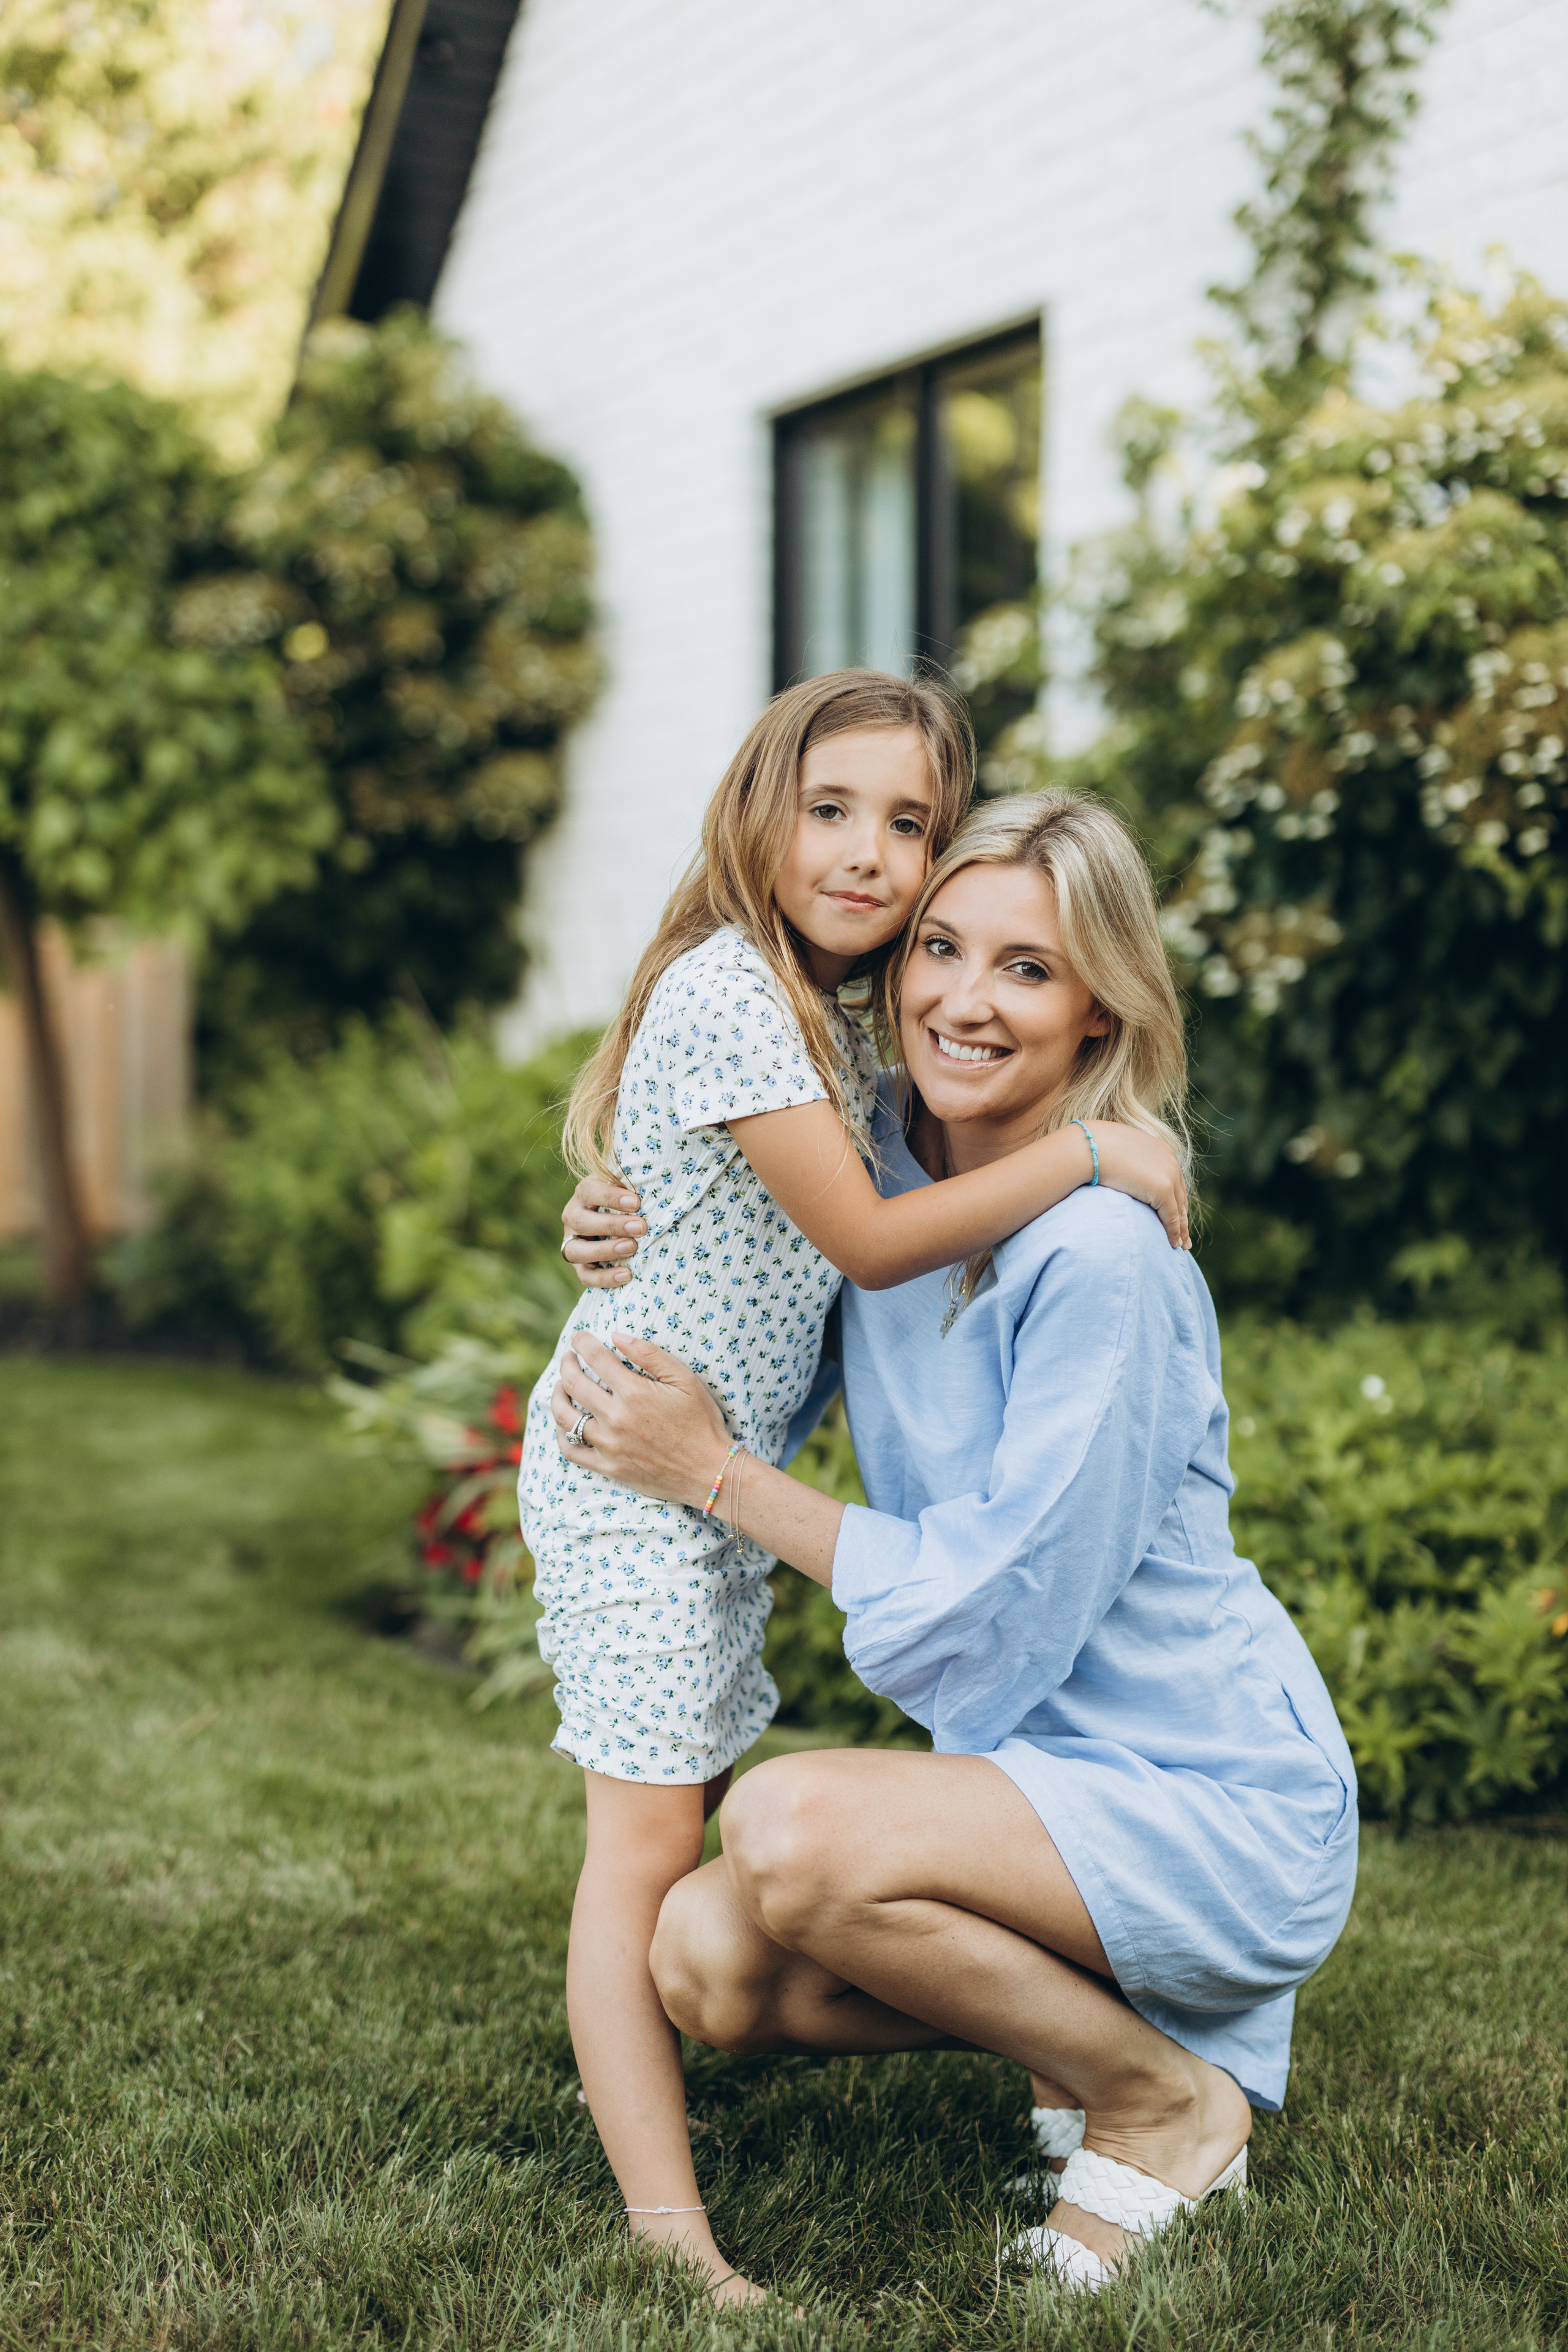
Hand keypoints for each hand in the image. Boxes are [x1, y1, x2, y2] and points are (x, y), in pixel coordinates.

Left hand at [553, 1328, 732, 1507]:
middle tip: (568, 1357)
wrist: (709, 1471)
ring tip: (560, 1386)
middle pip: (573, 1383)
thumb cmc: (702, 1422)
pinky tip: (564, 1424)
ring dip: (557, 1396)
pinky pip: (572, 1451)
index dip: (582, 1342)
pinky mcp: (608, 1467)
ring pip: (565, 1417)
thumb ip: (650, 1354)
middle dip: (566, 1363)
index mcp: (634, 1392)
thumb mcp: (685, 1380)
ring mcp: (609, 1445)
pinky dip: (561, 1435)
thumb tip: (616, 1336)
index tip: (578, 1337)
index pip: (596, 1358)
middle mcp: (616, 1418)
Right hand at [561, 1177, 645, 1287]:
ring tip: (632, 1248)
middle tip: (640, 1228)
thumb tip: (655, 1184)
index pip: (588, 1191)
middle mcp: (572, 1218)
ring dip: (605, 1250)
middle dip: (612, 1225)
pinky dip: (605, 1278)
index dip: (610, 1197)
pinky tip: (627, 1275)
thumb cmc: (627, 1201)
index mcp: (583, 1195)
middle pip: (581, 1222)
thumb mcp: (626, 1188)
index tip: (636, 1202)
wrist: (616, 1223)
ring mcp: (572, 1243)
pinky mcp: (580, 1266)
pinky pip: (586, 1276)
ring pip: (576, 1251)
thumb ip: (633, 1185)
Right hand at [1087, 1123, 1190, 1249]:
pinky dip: (1174, 1233)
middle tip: (1184, 1236)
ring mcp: (1168, 1175)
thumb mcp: (1118, 1152)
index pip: (1173, 1180)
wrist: (1089, 1147)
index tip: (1177, 1214)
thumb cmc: (1093, 1148)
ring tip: (1180, 1245)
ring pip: (1179, 1209)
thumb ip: (1127, 1162)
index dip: (1175, 1200)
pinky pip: (1171, 1217)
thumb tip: (1119, 1168)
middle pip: (1180, 1196)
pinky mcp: (1162, 1190)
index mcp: (1162, 1150)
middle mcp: (1171, 1162)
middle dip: (1183, 1217)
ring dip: (1181, 1229)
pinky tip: (1173, 1244)